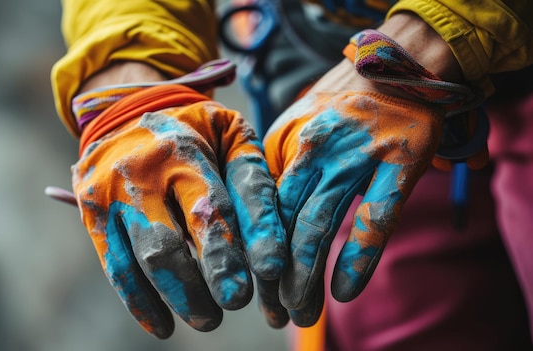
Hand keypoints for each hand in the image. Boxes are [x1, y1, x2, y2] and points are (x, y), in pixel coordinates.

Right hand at [70, 79, 286, 337]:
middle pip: (186, 230)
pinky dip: (140, 303)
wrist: (122, 109)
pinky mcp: (93, 212)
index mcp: (189, 146)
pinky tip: (163, 325)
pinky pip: (116, 267)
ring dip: (183, 295)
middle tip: (237, 300)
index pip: (228, 195)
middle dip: (215, 271)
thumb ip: (251, 174)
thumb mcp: (228, 132)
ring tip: (209, 319)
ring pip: (152, 255)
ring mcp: (116, 192)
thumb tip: (276, 235)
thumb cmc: (192, 130)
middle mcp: (149, 168)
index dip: (255, 233)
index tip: (273, 269)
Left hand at [263, 20, 480, 325]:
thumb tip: (254, 225)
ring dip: (306, 274)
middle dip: (274, 273)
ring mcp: (355, 157)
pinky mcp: (397, 164)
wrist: (395, 69)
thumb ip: (275, 173)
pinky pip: (374, 219)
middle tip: (271, 312)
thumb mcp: (293, 131)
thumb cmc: (337, 111)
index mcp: (283, 146)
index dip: (251, 250)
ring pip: (319, 225)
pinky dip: (357, 257)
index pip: (260, 209)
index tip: (245, 285)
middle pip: (283, 222)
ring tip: (299, 312)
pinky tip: (343, 291)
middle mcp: (313, 151)